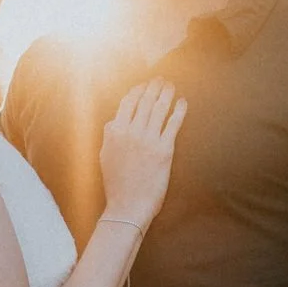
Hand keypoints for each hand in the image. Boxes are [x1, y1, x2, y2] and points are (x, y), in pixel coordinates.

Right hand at [97, 80, 184, 226]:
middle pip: (145, 102)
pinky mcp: (164, 150)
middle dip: (154, 87)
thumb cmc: (116, 184)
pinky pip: (173, 124)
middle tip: (161, 79)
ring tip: (171, 86)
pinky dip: (179, 110)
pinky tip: (182, 102)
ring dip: (166, 94)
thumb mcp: (105, 156)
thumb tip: (114, 121)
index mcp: (115, 132)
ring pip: (159, 109)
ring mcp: (148, 140)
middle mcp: (131, 132)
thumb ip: (109, 135)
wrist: (128, 206)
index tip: (144, 84)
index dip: (137, 90)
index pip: (127, 103)